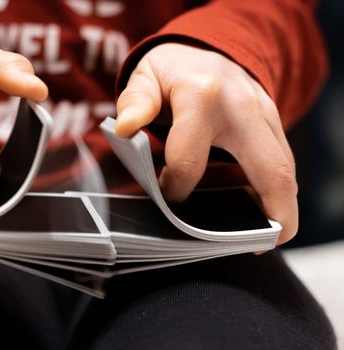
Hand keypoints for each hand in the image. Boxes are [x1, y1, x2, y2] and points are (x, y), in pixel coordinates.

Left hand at [116, 43, 296, 244]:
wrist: (206, 49)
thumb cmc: (171, 70)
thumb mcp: (146, 76)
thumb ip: (135, 101)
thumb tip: (124, 128)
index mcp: (202, 97)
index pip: (190, 160)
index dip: (175, 188)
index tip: (166, 196)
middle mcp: (242, 106)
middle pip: (270, 168)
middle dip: (273, 211)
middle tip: (258, 245)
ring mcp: (265, 114)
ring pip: (285, 168)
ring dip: (282, 206)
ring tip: (265, 237)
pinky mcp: (274, 122)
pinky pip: (283, 161)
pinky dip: (278, 190)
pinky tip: (265, 211)